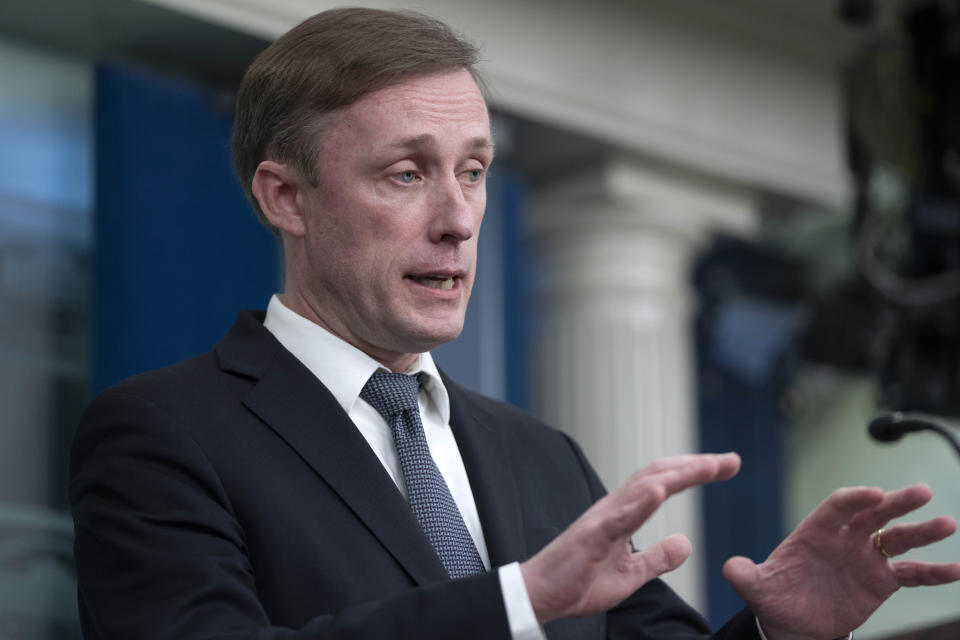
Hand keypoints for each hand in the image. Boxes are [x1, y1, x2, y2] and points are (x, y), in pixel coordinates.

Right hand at [520, 452, 740, 623]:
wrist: (541, 595)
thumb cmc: (579, 581)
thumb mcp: (631, 574)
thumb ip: (658, 557)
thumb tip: (686, 543)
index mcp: (624, 513)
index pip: (665, 483)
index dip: (696, 471)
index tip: (727, 465)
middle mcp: (615, 507)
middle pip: (659, 475)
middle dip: (697, 466)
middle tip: (731, 460)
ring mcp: (602, 519)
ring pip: (643, 487)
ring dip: (677, 475)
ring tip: (707, 467)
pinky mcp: (591, 537)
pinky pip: (619, 517)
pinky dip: (641, 502)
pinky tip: (661, 492)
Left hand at [723, 484, 959, 639]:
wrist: (794, 625)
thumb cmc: (776, 598)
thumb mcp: (758, 589)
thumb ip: (746, 576)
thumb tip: (729, 568)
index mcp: (815, 532)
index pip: (837, 507)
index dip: (854, 499)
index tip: (875, 493)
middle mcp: (844, 539)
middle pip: (873, 514)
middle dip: (896, 502)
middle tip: (922, 492)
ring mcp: (866, 557)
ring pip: (897, 538)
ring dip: (922, 531)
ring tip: (947, 523)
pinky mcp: (882, 581)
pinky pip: (911, 573)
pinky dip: (934, 572)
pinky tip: (957, 569)